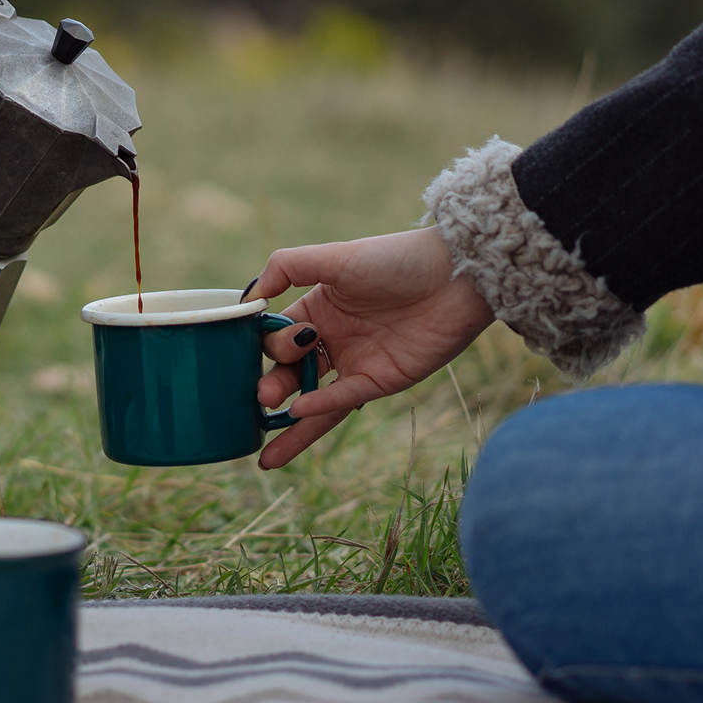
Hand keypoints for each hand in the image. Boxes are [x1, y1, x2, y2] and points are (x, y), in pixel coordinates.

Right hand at [247, 228, 496, 469]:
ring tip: (262, 445)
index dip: (264, 344)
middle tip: (260, 395)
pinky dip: (320, 406)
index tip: (247, 349)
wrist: (456, 275)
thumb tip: (247, 299)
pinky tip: (298, 412)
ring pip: (313, 401)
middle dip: (270, 385)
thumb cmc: (396, 259)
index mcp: (318, 310)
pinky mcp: (381, 381)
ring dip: (288, 424)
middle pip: (289, 371)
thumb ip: (287, 268)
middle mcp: (333, 339)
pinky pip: (345, 399)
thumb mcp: (335, 257)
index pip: (277, 336)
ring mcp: (356, 363)